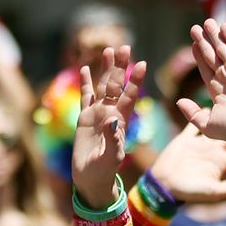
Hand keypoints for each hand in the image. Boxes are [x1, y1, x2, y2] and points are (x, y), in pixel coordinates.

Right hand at [73, 45, 146, 207]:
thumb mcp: (111, 156)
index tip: (141, 63)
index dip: (135, 80)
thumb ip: (113, 138)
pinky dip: (85, 83)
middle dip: (121, 66)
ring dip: (105, 69)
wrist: (91, 178)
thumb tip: (112, 120)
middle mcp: (111, 113)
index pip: (130, 95)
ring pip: (102, 85)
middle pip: (116, 84)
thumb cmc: (104, 170)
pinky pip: (85, 96)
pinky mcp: (84, 118)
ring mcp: (97, 113)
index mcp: (121, 120)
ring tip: (108, 50)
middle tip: (125, 46)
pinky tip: (84, 68)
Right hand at [146, 123, 225, 203]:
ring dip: (220, 117)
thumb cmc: (190, 192)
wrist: (164, 187)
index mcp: (221, 162)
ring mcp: (199, 144)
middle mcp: (212, 151)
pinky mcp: (185, 140)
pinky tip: (206, 105)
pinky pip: (192, 125)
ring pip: (213, 127)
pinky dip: (198, 115)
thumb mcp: (214, 191)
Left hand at [178, 19, 225, 151]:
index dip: (199, 56)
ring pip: (222, 48)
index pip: (206, 68)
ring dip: (215, 35)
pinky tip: (224, 26)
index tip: (193, 44)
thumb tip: (179, 101)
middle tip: (195, 28)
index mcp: (218, 91)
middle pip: (212, 55)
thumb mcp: (206, 124)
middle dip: (203, 42)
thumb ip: (192, 112)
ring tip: (207, 22)